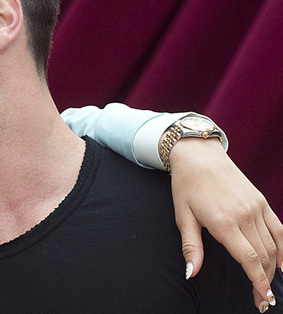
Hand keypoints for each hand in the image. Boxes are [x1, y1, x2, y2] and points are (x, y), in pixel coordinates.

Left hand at [169, 138, 282, 311]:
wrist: (199, 156)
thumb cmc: (186, 186)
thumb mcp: (182, 217)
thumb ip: (191, 247)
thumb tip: (191, 273)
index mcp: (223, 222)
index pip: (248, 258)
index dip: (257, 281)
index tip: (261, 299)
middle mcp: (244, 215)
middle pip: (263, 255)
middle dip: (264, 281)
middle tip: (263, 301)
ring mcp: (256, 208)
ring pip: (273, 245)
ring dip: (273, 268)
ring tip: (269, 286)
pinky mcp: (262, 202)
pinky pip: (279, 229)